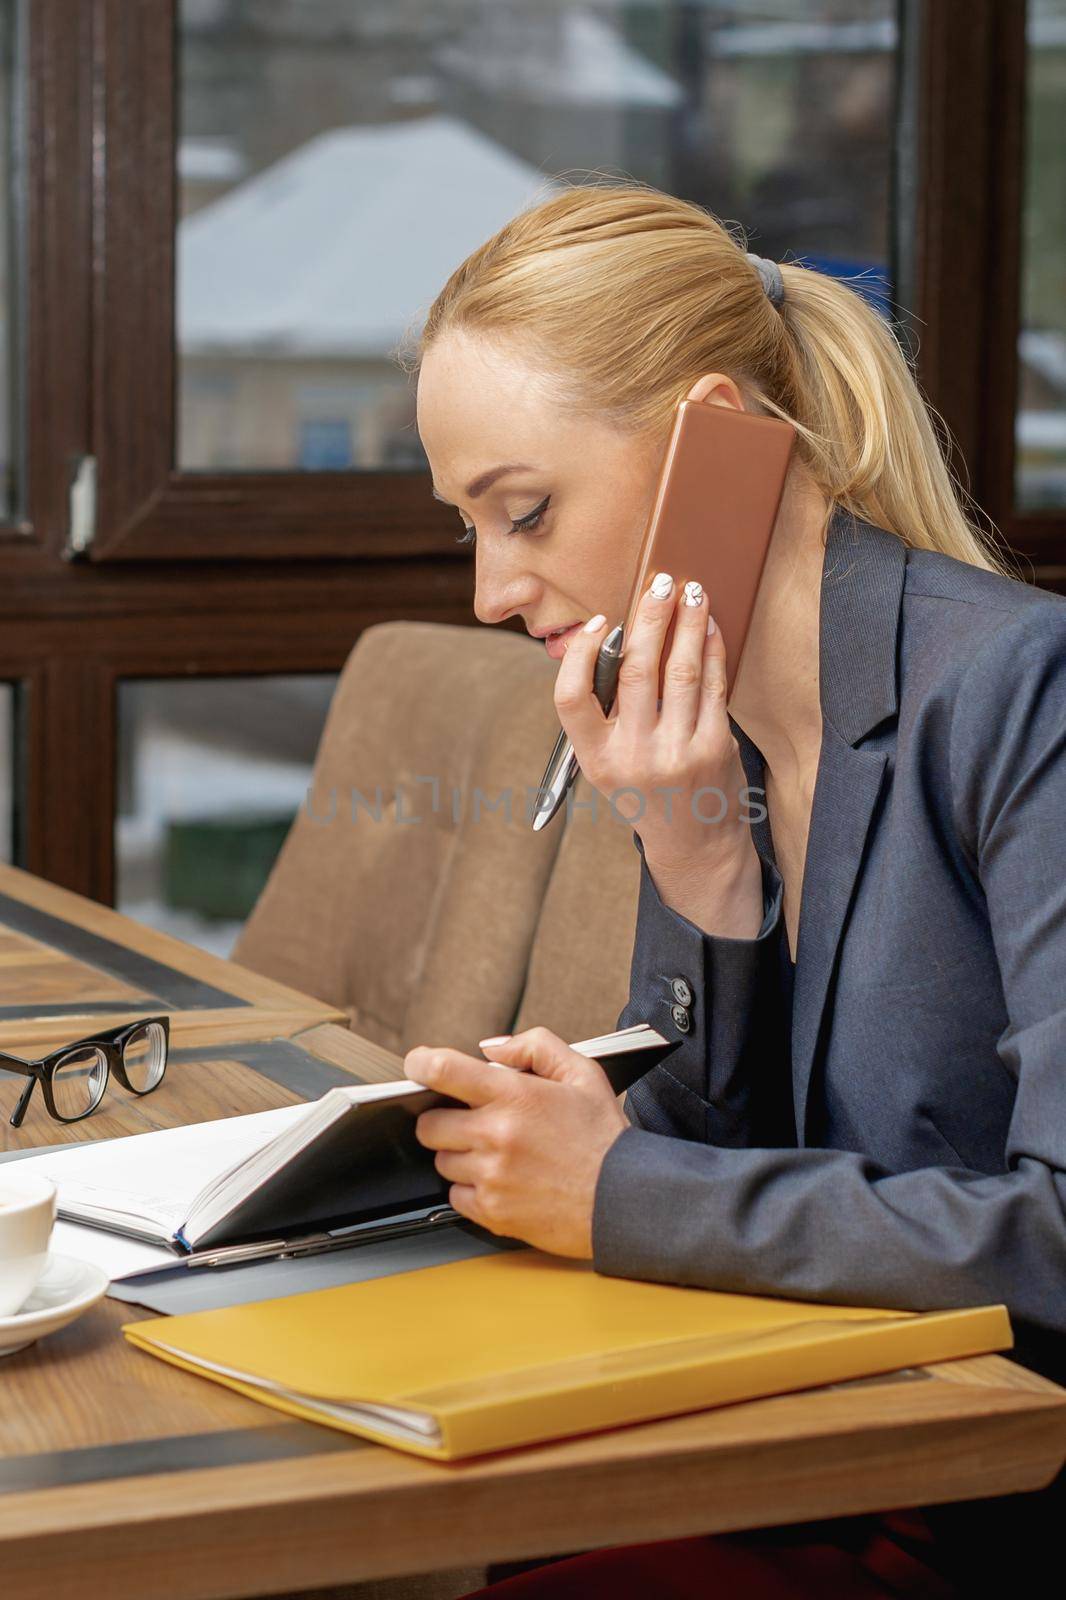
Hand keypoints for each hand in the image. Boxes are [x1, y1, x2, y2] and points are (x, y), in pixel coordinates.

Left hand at [403, 1027, 628, 1257]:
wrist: (623, 1199)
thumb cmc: (603, 1136)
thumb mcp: (583, 1073)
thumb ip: (535, 1046)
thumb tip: (491, 1050)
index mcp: (515, 1096)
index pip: (443, 1071)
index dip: (420, 1064)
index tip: (417, 1066)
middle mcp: (496, 1135)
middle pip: (429, 1124)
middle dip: (444, 1119)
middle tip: (472, 1121)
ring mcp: (491, 1176)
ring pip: (441, 1161)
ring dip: (459, 1155)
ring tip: (497, 1154)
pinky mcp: (492, 1212)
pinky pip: (455, 1196)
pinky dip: (471, 1189)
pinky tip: (502, 1181)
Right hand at [553, 575, 756, 879]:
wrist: (694, 843)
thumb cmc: (646, 792)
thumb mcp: (609, 765)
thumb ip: (606, 713)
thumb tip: (613, 639)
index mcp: (596, 760)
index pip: (570, 699)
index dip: (579, 654)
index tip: (598, 622)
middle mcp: (633, 757)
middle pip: (634, 669)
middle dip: (649, 617)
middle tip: (659, 582)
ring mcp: (677, 753)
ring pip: (679, 670)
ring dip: (687, 623)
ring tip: (691, 592)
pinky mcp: (714, 747)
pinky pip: (712, 686)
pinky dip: (712, 650)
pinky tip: (711, 628)